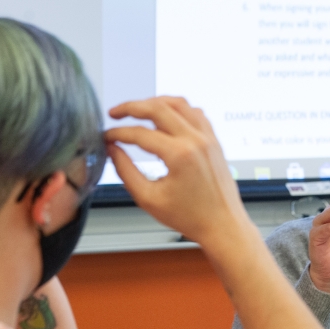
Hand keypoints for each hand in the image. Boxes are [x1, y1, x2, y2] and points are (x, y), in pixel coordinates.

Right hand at [105, 97, 248, 247]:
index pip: (139, 134)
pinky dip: (177, 109)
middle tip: (115, 113)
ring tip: (138, 110)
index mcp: (180, 155)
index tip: (106, 137)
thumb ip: (126, 171)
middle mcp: (196, 140)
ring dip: (154, 102)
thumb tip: (113, 150)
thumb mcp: (149, 199)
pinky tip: (166, 116)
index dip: (117, 133)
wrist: (222, 225)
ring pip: (178, 103)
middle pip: (158, 107)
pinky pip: (195, 112)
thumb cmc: (191, 217)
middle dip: (131, 107)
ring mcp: (207, 138)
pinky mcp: (214, 140)